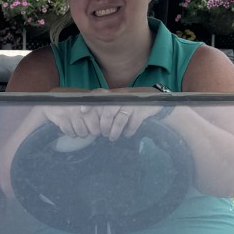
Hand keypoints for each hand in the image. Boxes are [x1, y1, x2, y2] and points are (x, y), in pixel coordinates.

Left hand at [39, 96, 162, 141]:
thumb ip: (104, 107)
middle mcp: (121, 98)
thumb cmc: (128, 102)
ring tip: (112, 138)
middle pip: (108, 112)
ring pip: (120, 120)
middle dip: (104, 126)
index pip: (98, 96)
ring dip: (115, 131)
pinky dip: (129, 131)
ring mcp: (132, 104)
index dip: (89, 102)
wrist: (152, 98)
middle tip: (103, 134)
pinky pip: (133, 124)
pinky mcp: (141, 111)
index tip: (81, 111)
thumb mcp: (116, 100)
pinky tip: (127, 135)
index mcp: (112, 95)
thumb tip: (87, 119)